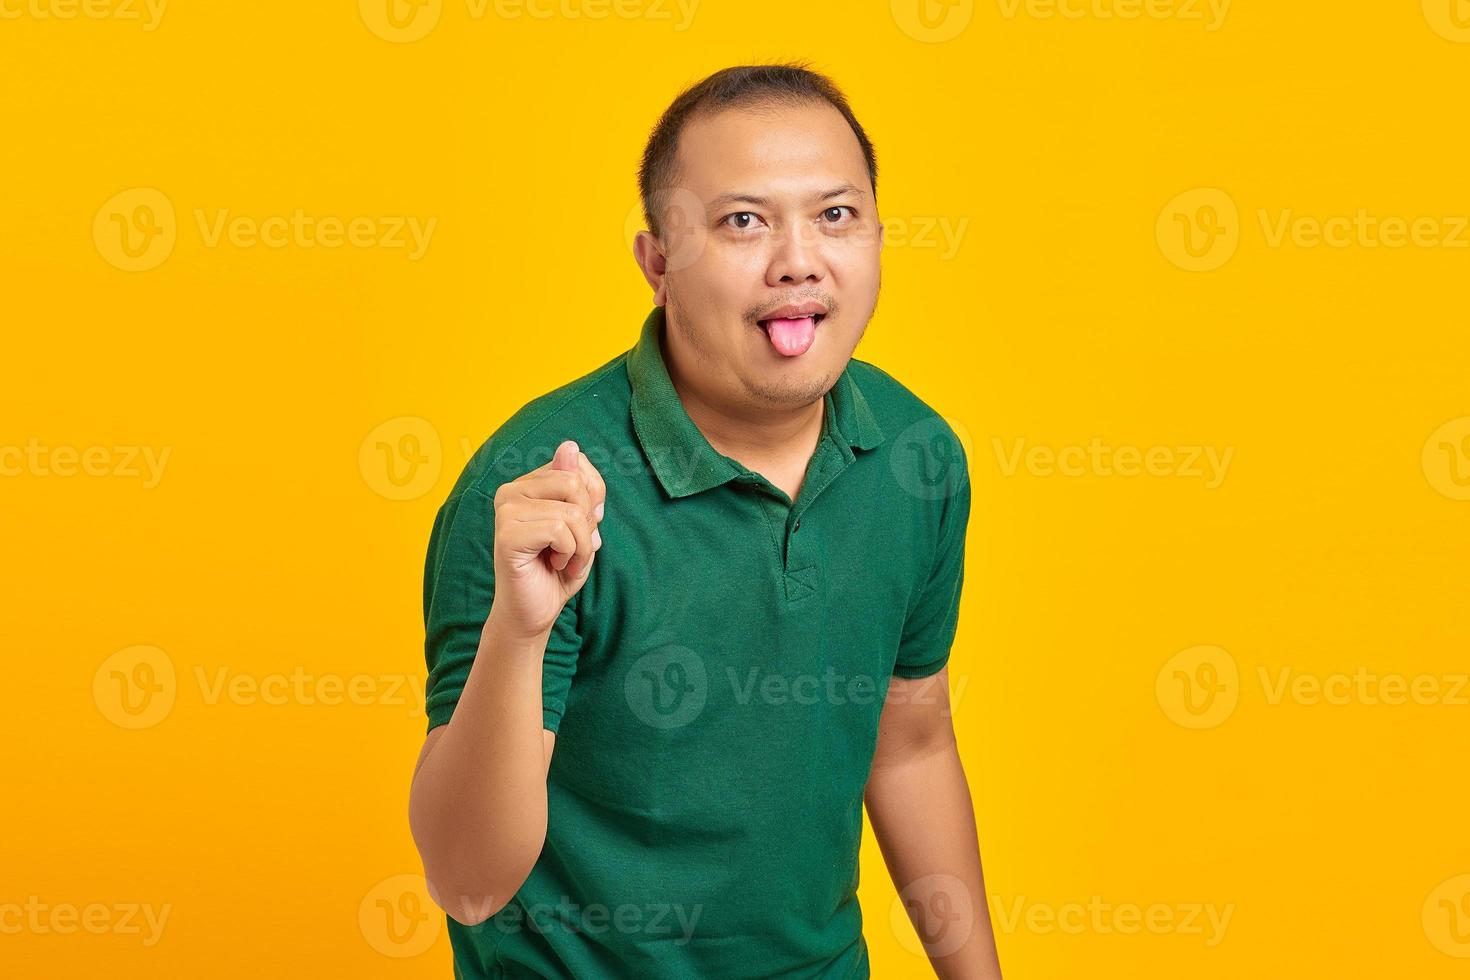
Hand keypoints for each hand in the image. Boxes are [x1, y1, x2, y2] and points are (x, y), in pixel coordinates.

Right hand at [489, 439, 606, 639]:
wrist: (534, 613)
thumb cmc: (557, 569)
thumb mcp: (583, 524)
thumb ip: (581, 486)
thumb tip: (569, 445)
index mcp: (529, 483)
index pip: (579, 469)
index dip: (593, 504)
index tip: (580, 531)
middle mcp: (511, 490)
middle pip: (576, 485)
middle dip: (588, 524)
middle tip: (573, 549)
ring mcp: (505, 511)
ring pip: (572, 511)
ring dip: (582, 545)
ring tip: (565, 561)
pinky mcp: (506, 534)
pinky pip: (560, 531)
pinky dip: (571, 554)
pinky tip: (555, 565)